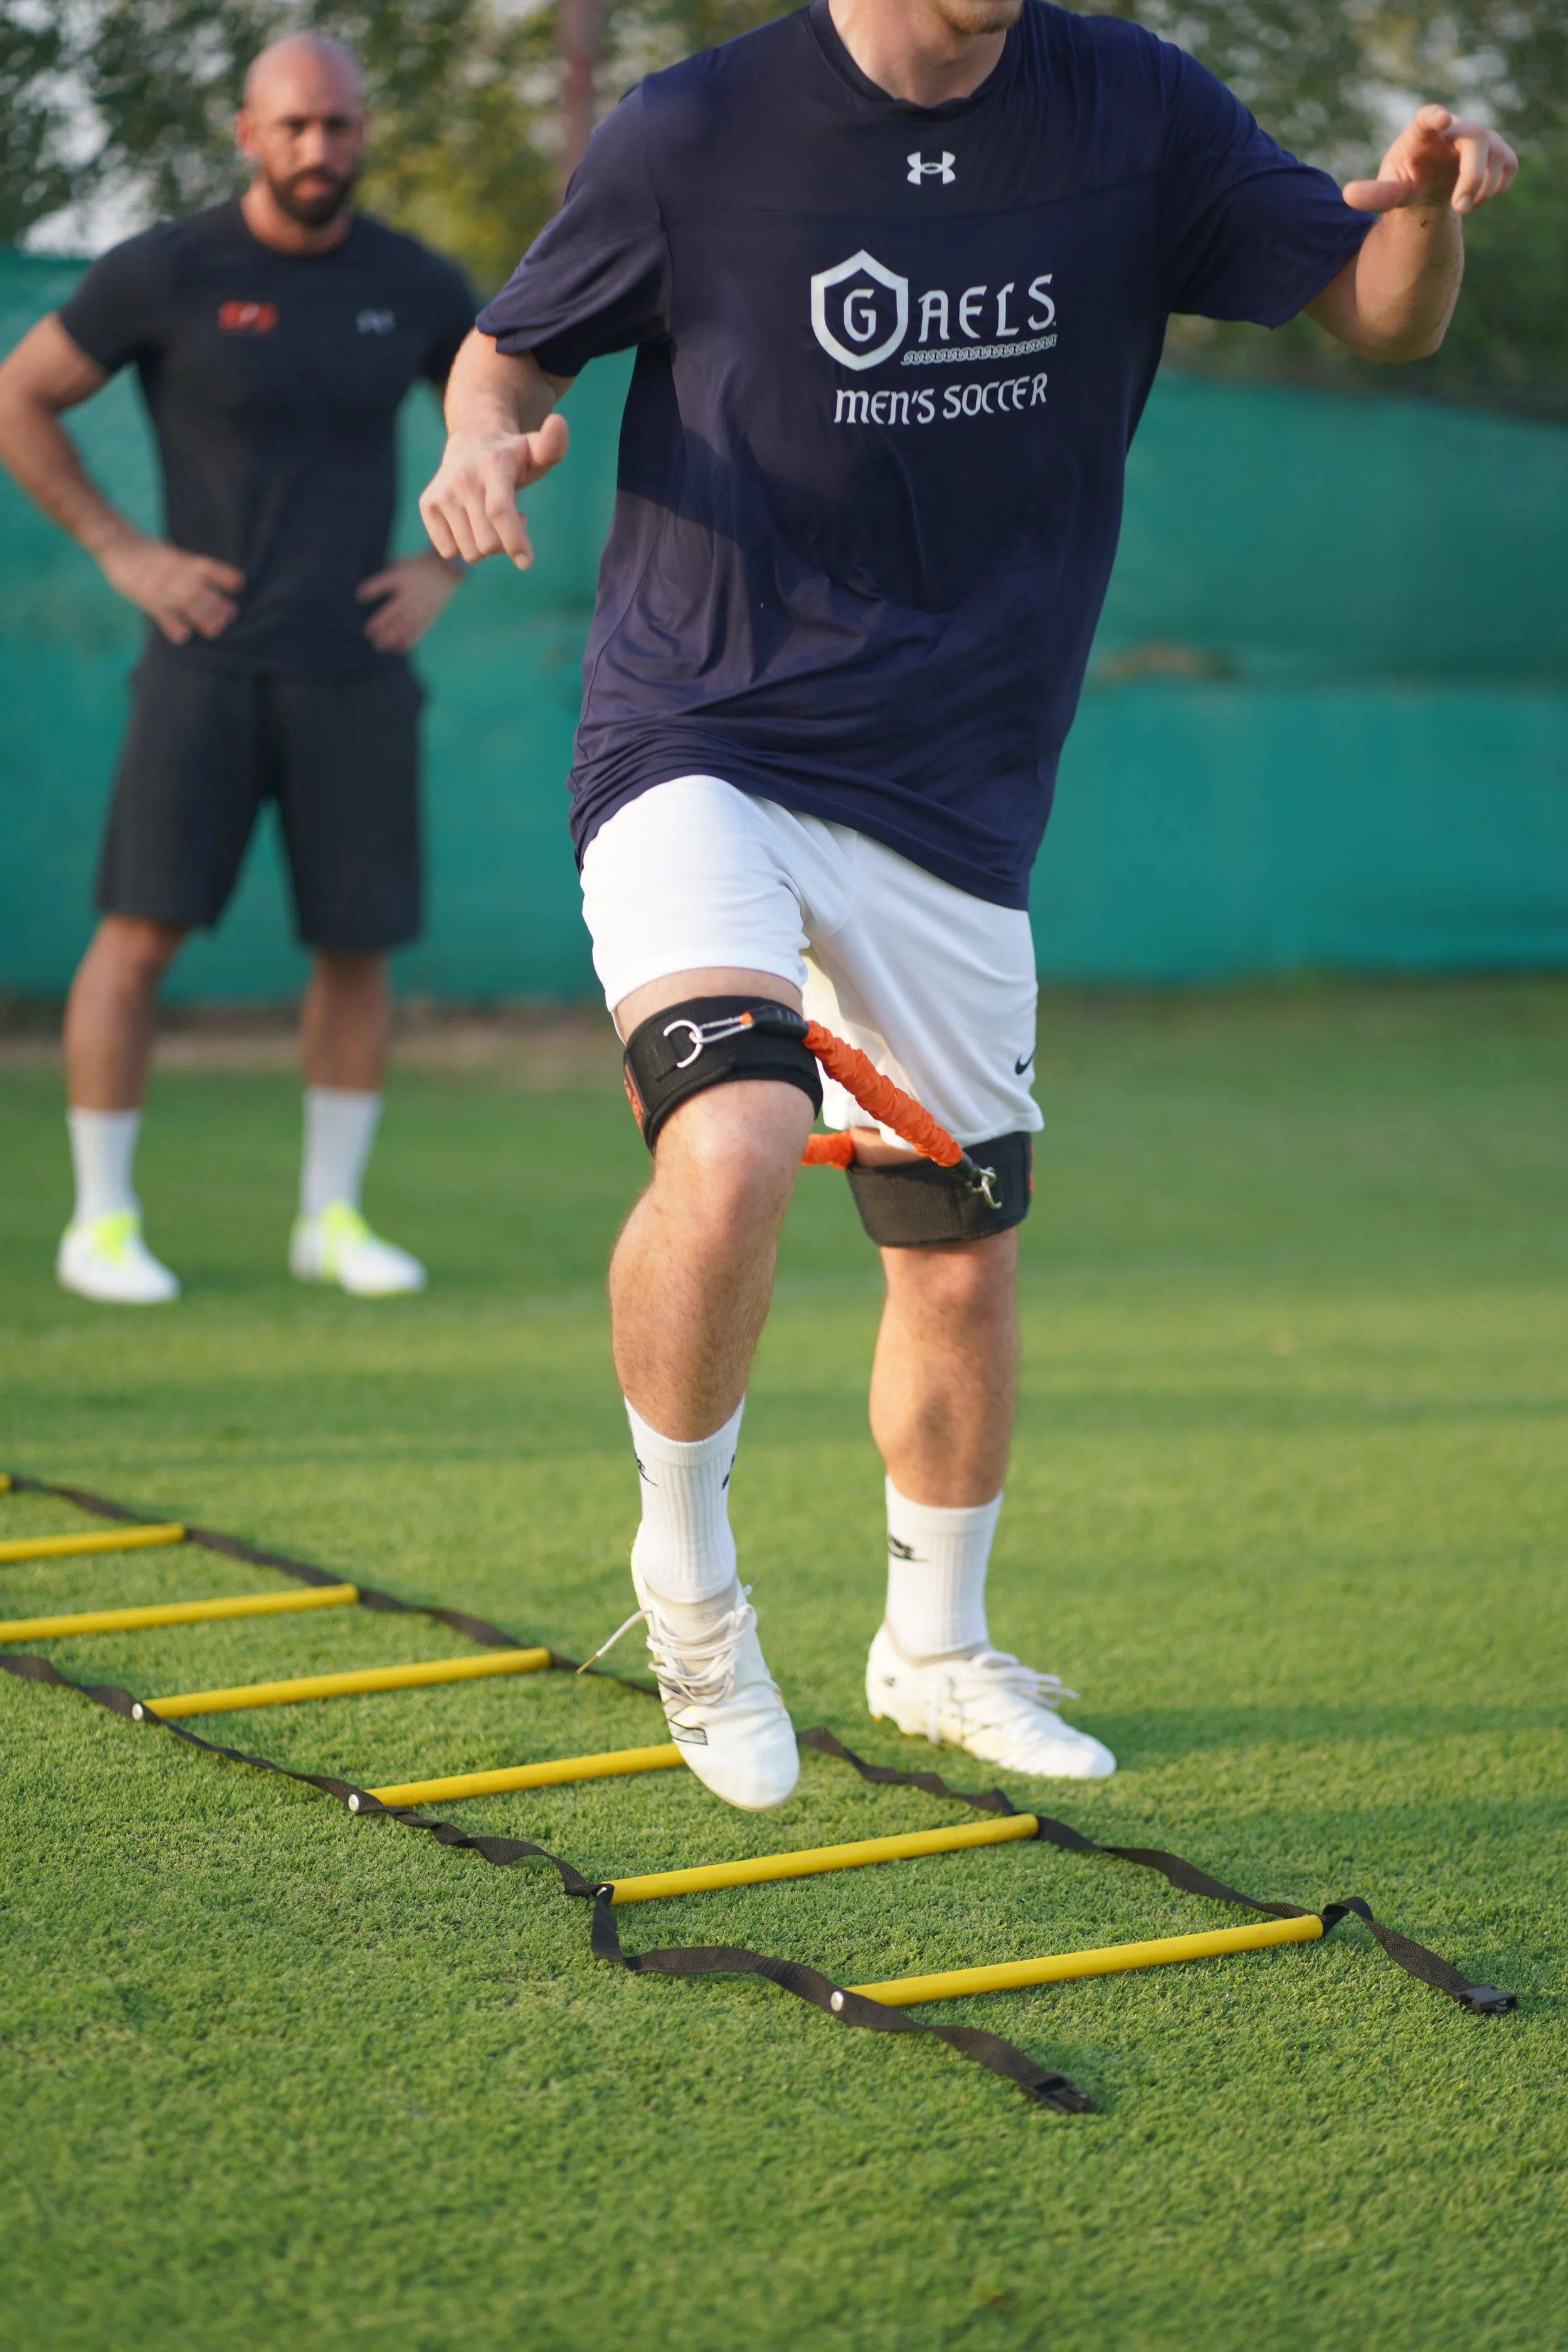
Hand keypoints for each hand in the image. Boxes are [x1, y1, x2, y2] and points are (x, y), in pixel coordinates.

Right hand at [96, 533, 242, 642]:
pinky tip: (182, 637)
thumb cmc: (145, 552)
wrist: (115, 542)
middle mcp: (172, 572)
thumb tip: (213, 578)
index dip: (222, 574)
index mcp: (180, 560)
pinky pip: (159, 612)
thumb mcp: (170, 553)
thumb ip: (189, 567)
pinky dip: (171, 624)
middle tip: (230, 615)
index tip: (239, 582)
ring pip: (182, 601)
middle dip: (214, 602)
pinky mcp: (144, 596)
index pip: (205, 566)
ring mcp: (158, 585)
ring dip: (200, 616)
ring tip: (215, 630)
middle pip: (197, 588)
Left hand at [356, 552, 459, 652]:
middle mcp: (411, 593)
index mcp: (402, 577)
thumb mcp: (401, 564)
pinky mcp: (429, 615)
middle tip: (368, 633)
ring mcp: (421, 605)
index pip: (385, 583)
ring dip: (392, 636)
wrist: (446, 569)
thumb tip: (367, 590)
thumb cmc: (418, 566)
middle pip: (394, 609)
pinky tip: (398, 650)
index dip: (372, 589)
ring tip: (379, 646)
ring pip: (405, 624)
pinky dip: (409, 641)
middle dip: (381, 622)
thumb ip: (385, 576)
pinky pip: (419, 630)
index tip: (360, 596)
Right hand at [418, 411, 568, 569]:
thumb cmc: (512, 457)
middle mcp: (463, 478)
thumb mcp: (536, 452)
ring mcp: (442, 492)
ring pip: (469, 551)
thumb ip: (552, 445)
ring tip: (490, 519)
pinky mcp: (428, 505)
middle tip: (512, 521)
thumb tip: (559, 422)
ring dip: (485, 545)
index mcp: (493, 465)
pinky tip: (471, 523)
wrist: (472, 443)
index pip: (499, 510)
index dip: (514, 540)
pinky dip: (463, 545)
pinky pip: (448, 550)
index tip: (526, 562)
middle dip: (505, 544)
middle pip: (487, 542)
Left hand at [1344, 105, 1516, 217]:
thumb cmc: (1407, 180)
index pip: (1427, 118)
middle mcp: (1455, 128)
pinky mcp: (1500, 150)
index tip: (1442, 118)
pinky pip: (1509, 167)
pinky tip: (1476, 194)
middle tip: (1460, 209)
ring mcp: (1481, 136)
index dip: (1435, 117)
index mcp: (1421, 133)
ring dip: (1480, 190)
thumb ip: (1373, 194)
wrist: (1430, 183)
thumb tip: (1347, 196)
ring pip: (1496, 157)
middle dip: (1472, 176)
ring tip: (1459, 203)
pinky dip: (1495, 189)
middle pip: (1475, 140)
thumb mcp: (1390, 191)